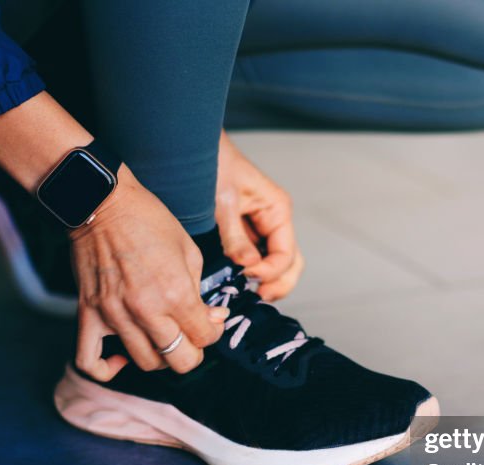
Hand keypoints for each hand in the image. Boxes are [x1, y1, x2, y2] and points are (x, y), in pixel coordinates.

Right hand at [71, 165, 227, 379]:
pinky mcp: (88, 313)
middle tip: (190, 338)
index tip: (209, 322)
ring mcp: (114, 314)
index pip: (204, 337)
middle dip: (192, 353)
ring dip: (158, 357)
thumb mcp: (189, 251)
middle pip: (178, 360)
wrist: (103, 203)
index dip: (213, 333)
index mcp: (175, 292)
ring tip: (160, 341)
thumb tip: (212, 318)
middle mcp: (145, 309)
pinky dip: (105, 368)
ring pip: (144, 363)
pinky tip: (119, 359)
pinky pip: (89, 359)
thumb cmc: (149, 221)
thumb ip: (201, 291)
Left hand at [216, 130, 303, 300]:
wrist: (192, 148)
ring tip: (250, 295)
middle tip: (257, 297)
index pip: (286, 254)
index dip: (270, 272)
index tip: (248, 278)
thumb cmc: (212, 163)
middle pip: (290, 264)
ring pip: (276, 264)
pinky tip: (239, 283)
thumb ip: (236, 237)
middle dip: (278, 283)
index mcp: (277, 210)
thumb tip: (249, 267)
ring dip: (268, 282)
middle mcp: (273, 221)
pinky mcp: (244, 232)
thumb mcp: (223, 202)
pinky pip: (256, 259)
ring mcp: (260, 228)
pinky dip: (253, 273)